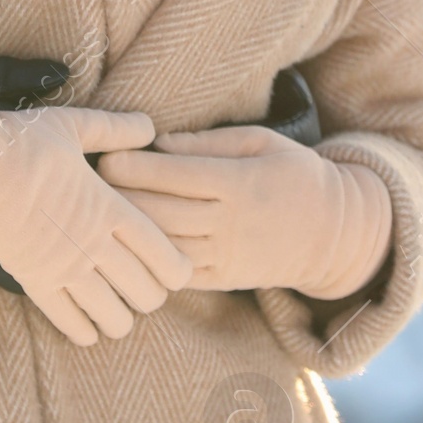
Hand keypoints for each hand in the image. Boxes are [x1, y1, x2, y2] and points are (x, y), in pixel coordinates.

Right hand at [0, 98, 193, 346]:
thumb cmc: (22, 142)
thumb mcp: (74, 127)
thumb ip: (115, 129)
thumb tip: (150, 126)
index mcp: (110, 208)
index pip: (163, 255)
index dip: (178, 272)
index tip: (177, 272)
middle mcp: (95, 245)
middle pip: (145, 293)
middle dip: (151, 296)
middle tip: (144, 288)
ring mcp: (65, 268)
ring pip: (113, 316)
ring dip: (120, 318)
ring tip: (116, 309)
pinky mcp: (35, 282)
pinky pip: (70, 322)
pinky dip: (84, 331)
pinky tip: (88, 328)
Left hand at [96, 125, 392, 296]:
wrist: (333, 234)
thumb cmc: (294, 174)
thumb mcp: (262, 143)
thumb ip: (210, 143)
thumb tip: (160, 142)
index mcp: (241, 183)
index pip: (179, 176)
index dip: (139, 167)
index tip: (106, 156)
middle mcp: (232, 223)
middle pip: (166, 212)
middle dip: (124, 198)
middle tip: (89, 183)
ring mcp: (228, 256)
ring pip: (168, 245)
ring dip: (131, 231)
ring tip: (99, 214)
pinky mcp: (225, 280)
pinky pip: (180, 273)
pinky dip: (150, 261)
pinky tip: (125, 247)